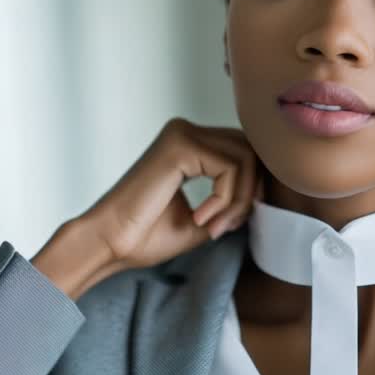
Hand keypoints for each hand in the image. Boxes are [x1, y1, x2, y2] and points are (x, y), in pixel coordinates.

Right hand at [34, 118, 261, 298]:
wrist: (110, 243)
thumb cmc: (146, 236)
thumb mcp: (204, 218)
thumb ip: (231, 201)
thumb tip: (264, 194)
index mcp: (188, 143)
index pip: (243, 152)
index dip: (250, 189)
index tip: (230, 224)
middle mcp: (185, 131)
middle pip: (250, 150)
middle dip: (249, 193)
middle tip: (226, 227)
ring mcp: (182, 134)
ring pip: (245, 158)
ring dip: (237, 201)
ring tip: (213, 227)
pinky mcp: (181, 146)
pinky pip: (229, 167)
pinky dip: (224, 199)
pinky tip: (201, 219)